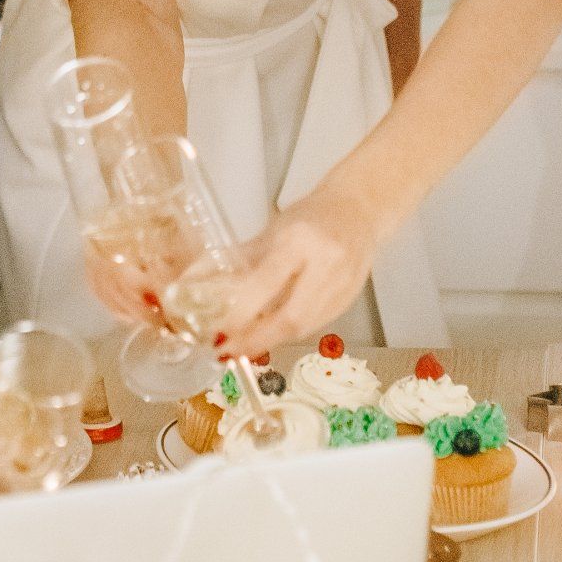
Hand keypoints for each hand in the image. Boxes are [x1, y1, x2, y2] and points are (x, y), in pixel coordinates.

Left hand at [208, 189, 376, 357]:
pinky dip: (288, 334)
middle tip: (226, 351)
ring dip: (269, 341)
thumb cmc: (313, 216)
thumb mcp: (273, 230)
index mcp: (300, 240)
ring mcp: (342, 286)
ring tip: (241, 347)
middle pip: (291, 318)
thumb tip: (199, 281)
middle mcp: (325, 265)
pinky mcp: (349, 301)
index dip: (241, 313)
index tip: (217, 332)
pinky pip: (315, 326)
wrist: (361, 210)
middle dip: (255, 341)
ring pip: (303, 328)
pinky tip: (270, 334)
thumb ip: (241, 259)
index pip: (267, 283)